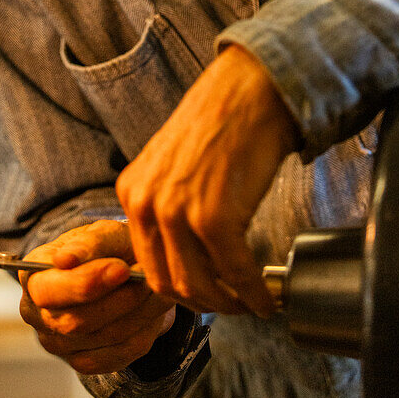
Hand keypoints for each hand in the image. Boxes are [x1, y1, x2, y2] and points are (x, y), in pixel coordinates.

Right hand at [18, 219, 175, 374]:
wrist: (126, 269)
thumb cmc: (109, 246)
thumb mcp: (103, 233)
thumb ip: (87, 244)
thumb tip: (63, 260)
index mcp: (32, 275)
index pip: (47, 291)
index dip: (85, 283)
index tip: (122, 268)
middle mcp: (36, 313)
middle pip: (74, 322)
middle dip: (119, 300)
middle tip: (149, 279)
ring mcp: (57, 343)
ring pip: (103, 339)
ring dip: (139, 313)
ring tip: (158, 287)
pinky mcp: (83, 362)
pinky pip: (118, 355)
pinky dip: (143, 332)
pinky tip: (154, 309)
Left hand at [115, 44, 300, 317]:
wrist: (250, 91)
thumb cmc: (220, 125)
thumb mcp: (172, 165)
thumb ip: (166, 204)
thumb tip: (184, 254)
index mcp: (131, 192)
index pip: (146, 263)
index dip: (179, 288)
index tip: (206, 294)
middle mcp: (146, 203)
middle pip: (168, 283)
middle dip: (203, 303)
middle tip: (231, 306)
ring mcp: (177, 212)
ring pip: (199, 287)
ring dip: (228, 305)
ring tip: (252, 304)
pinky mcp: (214, 218)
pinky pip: (235, 273)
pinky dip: (254, 294)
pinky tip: (267, 297)